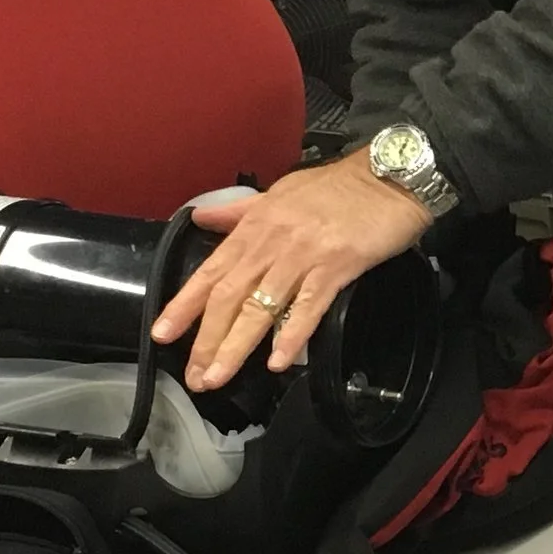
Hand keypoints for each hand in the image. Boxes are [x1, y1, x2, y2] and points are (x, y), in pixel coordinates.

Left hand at [150, 153, 431, 392]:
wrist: (390, 177)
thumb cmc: (341, 187)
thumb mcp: (281, 192)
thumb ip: (240, 211)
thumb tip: (203, 217)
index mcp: (256, 225)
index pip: (210, 271)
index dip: (184, 305)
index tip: (162, 333)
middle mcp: (272, 243)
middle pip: (229, 297)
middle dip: (207, 340)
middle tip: (195, 375)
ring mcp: (303, 256)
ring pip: (260, 307)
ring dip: (236, 346)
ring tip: (219, 376)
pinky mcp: (336, 267)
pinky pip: (308, 307)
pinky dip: (291, 336)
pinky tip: (278, 362)